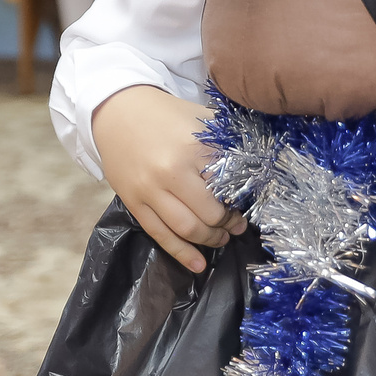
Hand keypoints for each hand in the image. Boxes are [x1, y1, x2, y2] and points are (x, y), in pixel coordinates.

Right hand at [91, 86, 247, 273]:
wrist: (116, 110)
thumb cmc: (165, 114)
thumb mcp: (199, 117)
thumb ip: (227, 138)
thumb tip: (260, 162)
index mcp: (193, 147)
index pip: (227, 184)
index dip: (241, 199)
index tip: (247, 205)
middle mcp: (171, 170)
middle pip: (209, 212)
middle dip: (227, 223)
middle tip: (236, 224)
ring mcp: (150, 189)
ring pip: (186, 228)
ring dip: (209, 239)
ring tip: (221, 238)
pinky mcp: (134, 202)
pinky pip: (159, 234)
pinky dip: (181, 253)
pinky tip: (198, 264)